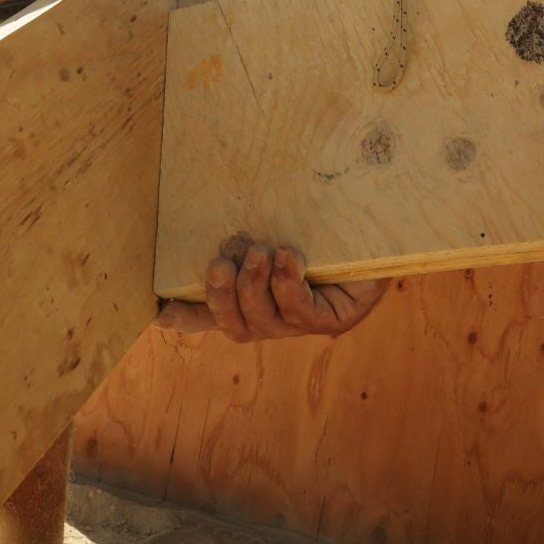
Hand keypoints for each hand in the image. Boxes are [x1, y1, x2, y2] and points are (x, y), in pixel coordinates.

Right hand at [153, 239, 387, 341]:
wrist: (384, 223)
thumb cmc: (325, 221)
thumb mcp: (278, 221)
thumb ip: (247, 228)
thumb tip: (214, 217)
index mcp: (259, 298)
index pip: (213, 316)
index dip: (186, 317)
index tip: (158, 307)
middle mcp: (278, 318)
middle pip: (235, 326)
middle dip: (221, 297)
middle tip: (220, 262)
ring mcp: (306, 324)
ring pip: (264, 322)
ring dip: (254, 288)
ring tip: (259, 252)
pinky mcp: (334, 320)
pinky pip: (301, 312)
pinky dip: (288, 285)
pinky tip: (288, 258)